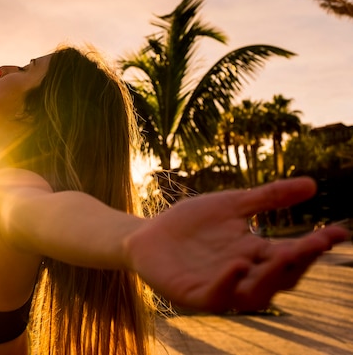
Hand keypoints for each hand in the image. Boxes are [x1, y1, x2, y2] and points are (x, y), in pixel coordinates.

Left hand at [126, 177, 349, 312]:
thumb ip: (268, 197)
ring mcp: (219, 287)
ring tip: (282, 253)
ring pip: (255, 294)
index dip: (316, 246)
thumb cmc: (190, 224)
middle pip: (280, 277)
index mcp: (255, 254)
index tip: (339, 231)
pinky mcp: (193, 294)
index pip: (292, 254)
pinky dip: (228, 283)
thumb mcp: (231, 204)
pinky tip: (237, 264)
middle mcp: (243, 274)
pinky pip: (216, 296)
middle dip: (299, 261)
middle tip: (313, 243)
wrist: (147, 236)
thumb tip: (313, 184)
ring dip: (270, 277)